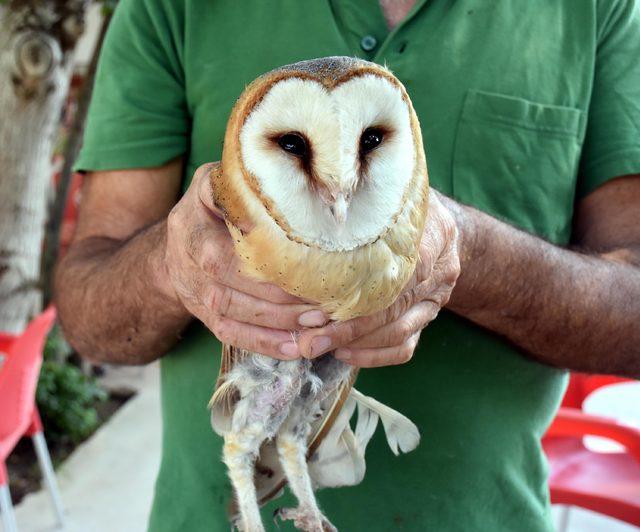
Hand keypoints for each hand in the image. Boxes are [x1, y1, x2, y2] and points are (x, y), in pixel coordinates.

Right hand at [164, 163, 327, 358]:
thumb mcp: (219, 184)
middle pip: (234, 280)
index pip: (233, 239)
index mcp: (197, 217)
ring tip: (318, 326)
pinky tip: (294, 350)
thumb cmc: (213, 211)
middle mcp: (190, 253)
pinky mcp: (202, 313)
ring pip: (234, 311)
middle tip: (327, 302)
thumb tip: (301, 170)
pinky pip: (230, 334)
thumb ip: (247, 180)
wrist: (175, 246)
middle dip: (283, 296)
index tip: (314, 263)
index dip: (272, 257)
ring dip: (279, 323)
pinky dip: (263, 345)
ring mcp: (194, 288)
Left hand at [296, 189, 460, 366]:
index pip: (395, 277)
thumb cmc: (403, 202)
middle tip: (309, 338)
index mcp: (433, 238)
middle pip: (393, 310)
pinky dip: (374, 356)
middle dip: (347, 328)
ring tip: (318, 346)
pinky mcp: (426, 317)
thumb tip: (306, 218)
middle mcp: (439, 273)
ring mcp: (434, 300)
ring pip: (399, 333)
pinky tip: (343, 354)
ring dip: (356, 344)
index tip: (316, 309)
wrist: (440, 223)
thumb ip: (363, 206)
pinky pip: (405, 347)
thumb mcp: (390, 192)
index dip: (355, 297)